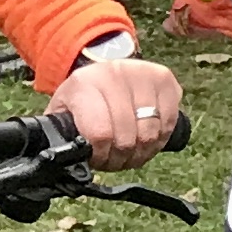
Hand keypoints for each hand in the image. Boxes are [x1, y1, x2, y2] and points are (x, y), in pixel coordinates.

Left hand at [55, 53, 181, 170]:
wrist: (105, 70)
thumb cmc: (84, 97)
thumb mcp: (63, 112)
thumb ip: (63, 134)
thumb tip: (67, 160)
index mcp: (84, 84)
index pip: (100, 133)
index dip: (101, 155)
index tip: (98, 159)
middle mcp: (114, 74)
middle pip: (127, 137)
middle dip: (121, 158)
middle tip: (115, 160)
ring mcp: (142, 74)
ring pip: (150, 133)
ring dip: (141, 152)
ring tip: (131, 152)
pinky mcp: (164, 78)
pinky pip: (168, 123)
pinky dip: (159, 139)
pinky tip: (147, 139)